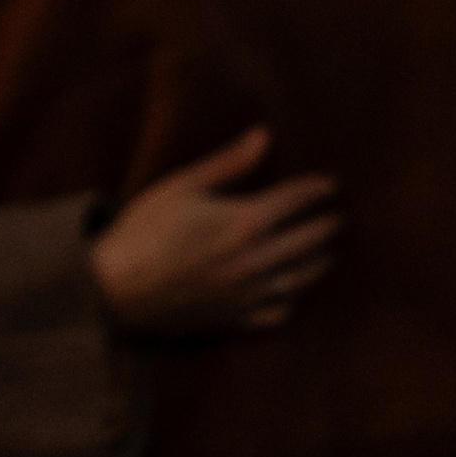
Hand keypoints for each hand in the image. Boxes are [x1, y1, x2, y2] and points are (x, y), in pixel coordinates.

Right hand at [87, 126, 341, 336]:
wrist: (119, 287)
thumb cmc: (146, 228)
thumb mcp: (184, 184)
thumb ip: (229, 163)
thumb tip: (264, 136)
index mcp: (243, 222)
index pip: (293, 201)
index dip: (315, 190)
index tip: (330, 184)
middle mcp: (255, 261)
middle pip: (305, 242)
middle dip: (324, 228)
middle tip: (336, 218)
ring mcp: (248, 295)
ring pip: (299, 281)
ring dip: (317, 265)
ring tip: (326, 254)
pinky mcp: (235, 320)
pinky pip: (277, 314)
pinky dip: (290, 302)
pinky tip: (291, 295)